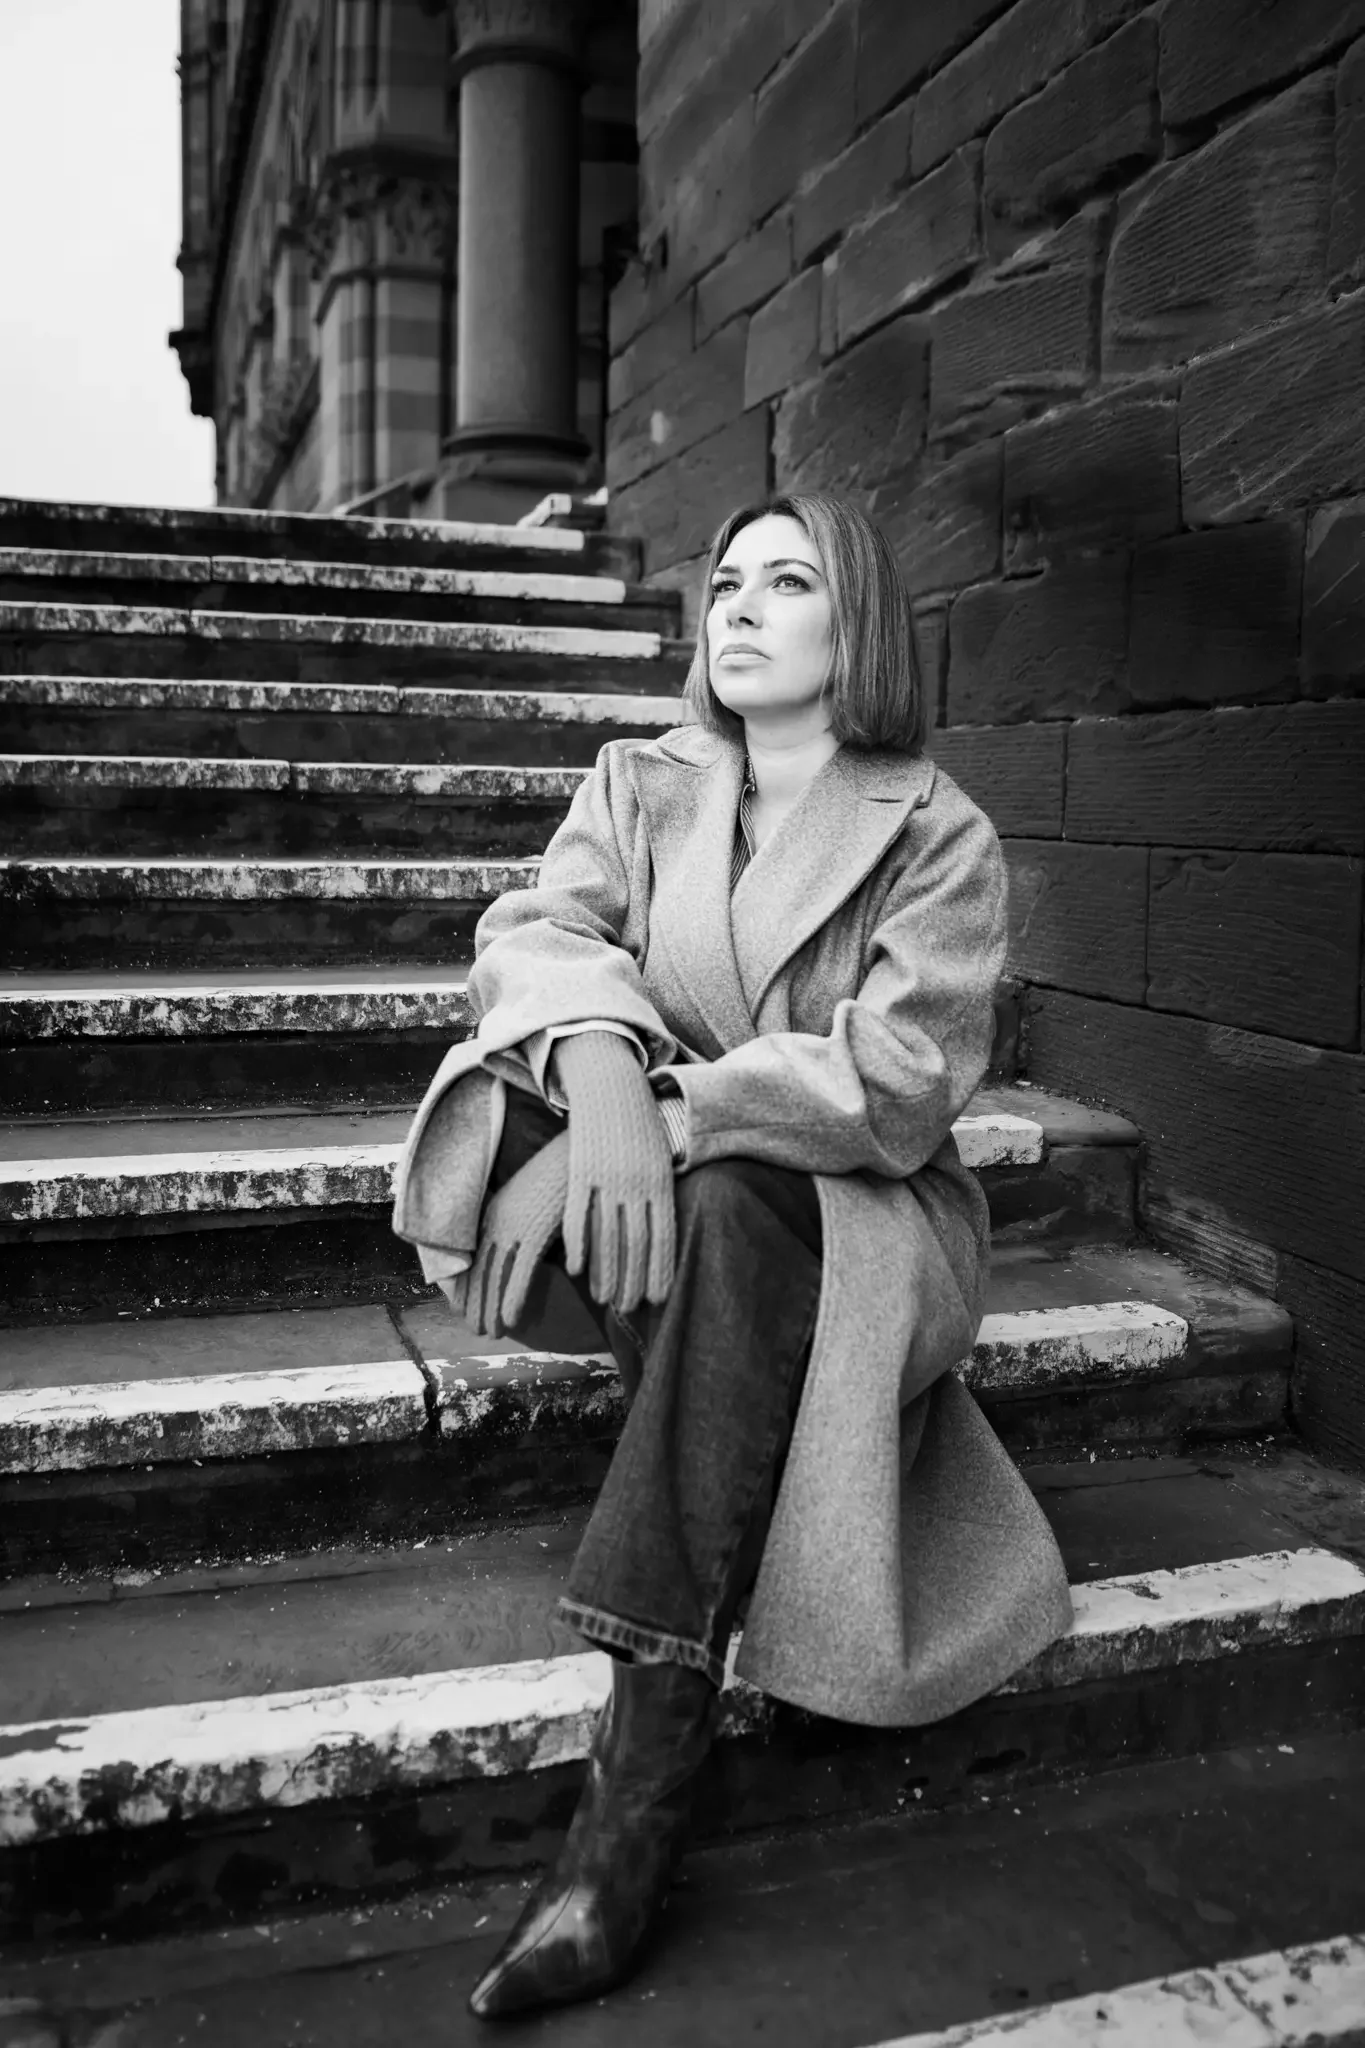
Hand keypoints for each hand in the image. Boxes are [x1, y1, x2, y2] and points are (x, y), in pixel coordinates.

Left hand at [466, 1131, 569, 1338]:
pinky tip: (509, 1321)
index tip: (471, 1306)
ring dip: (490, 1308)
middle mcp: (498, 1219)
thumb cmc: (565, 1171)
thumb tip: (532, 1247)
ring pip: (494, 1277)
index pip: (477, 1256)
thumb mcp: (538, 1199)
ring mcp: (513, 1225)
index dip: (473, 1284)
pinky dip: (512, 1299)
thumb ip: (530, 1223)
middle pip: (481, 1270)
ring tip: (491, 1332)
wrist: (578, 1146)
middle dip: (477, 1302)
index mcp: (498, 1211)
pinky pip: (518, 1272)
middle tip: (477, 1328)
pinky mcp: (533, 1229)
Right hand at [550, 1032, 675, 1312]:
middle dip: (632, 1281)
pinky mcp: (581, 1172)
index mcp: (661, 1181)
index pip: (663, 1237)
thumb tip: (665, 1237)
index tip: (657, 1299)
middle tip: (628, 1309)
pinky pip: (578, 1216)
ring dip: (605, 1272)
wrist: (613, 1087)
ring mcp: (607, 1178)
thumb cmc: (641, 1126)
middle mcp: (636, 1184)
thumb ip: (662, 1196)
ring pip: (607, 1236)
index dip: (659, 1270)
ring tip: (603, 1299)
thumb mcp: (662, 1158)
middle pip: (636, 1243)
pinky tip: (578, 1269)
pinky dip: (579, 1245)